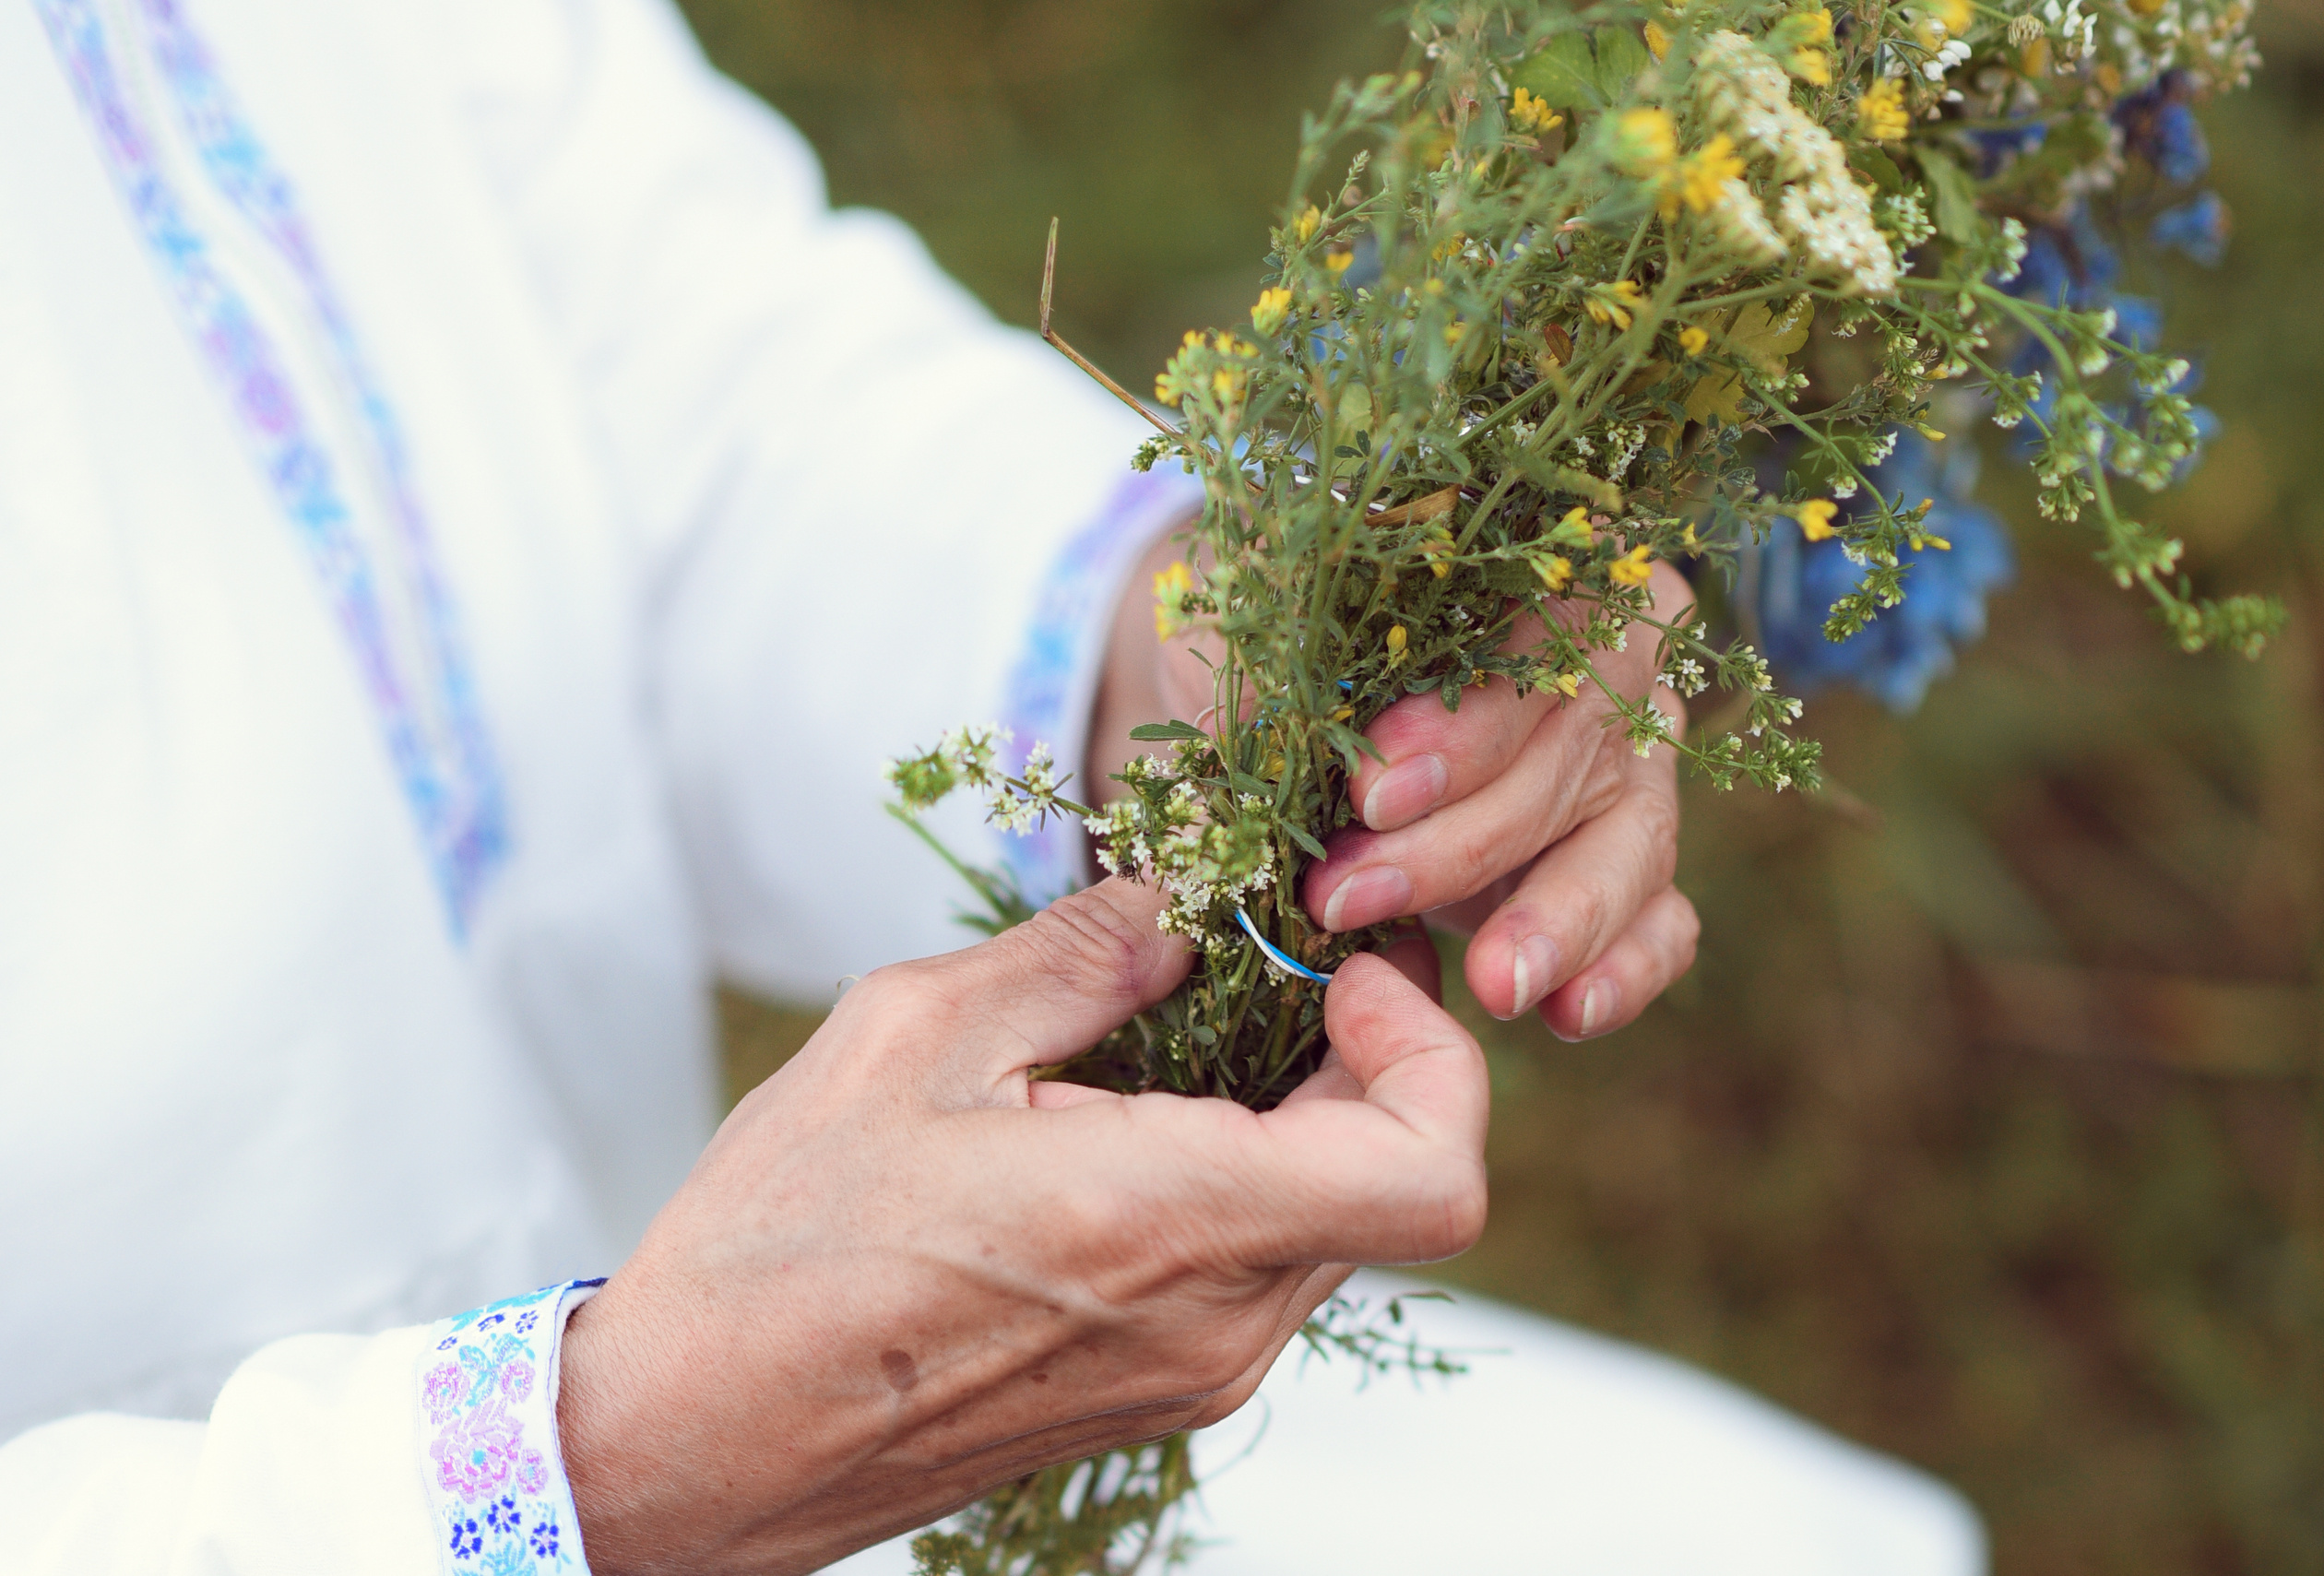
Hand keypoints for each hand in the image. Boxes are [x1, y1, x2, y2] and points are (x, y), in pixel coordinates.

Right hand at [555, 879, 1485, 1575]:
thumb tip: (1186, 907)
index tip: (1339, 970)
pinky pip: (1265, 1268)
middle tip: (1280, 956)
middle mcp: (1215, 1325)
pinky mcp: (1160, 1394)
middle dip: (1368, 1051)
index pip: (1432, 1171)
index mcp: (1165, 1225)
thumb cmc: (780, 1245)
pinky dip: (1251, 1175)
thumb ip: (1079, 956)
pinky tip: (1140, 1115)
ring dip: (1306, 1113)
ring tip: (1192, 1027)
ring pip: (1336, 1223)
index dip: (1434, 1050)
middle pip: (1397, 1182)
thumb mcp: (911, 1038)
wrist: (695, 1441)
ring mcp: (1194, 1376)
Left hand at [1092, 536, 1697, 1041]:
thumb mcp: (1256, 627)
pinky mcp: (1631, 862)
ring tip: (1494, 988)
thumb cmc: (1286, 643)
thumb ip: (1263, 664)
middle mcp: (1615, 663)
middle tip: (1349, 899)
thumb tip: (1261, 730)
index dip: (1463, 725)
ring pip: (1631, 844)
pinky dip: (1626, 969)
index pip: (1536, 639)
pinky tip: (1567, 1016)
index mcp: (1548, 571)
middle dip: (1459, 843)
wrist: (1293, 695)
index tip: (1370, 791)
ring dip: (1558, 921)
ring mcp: (1634, 766)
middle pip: (1572, 755)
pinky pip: (1663, 918)